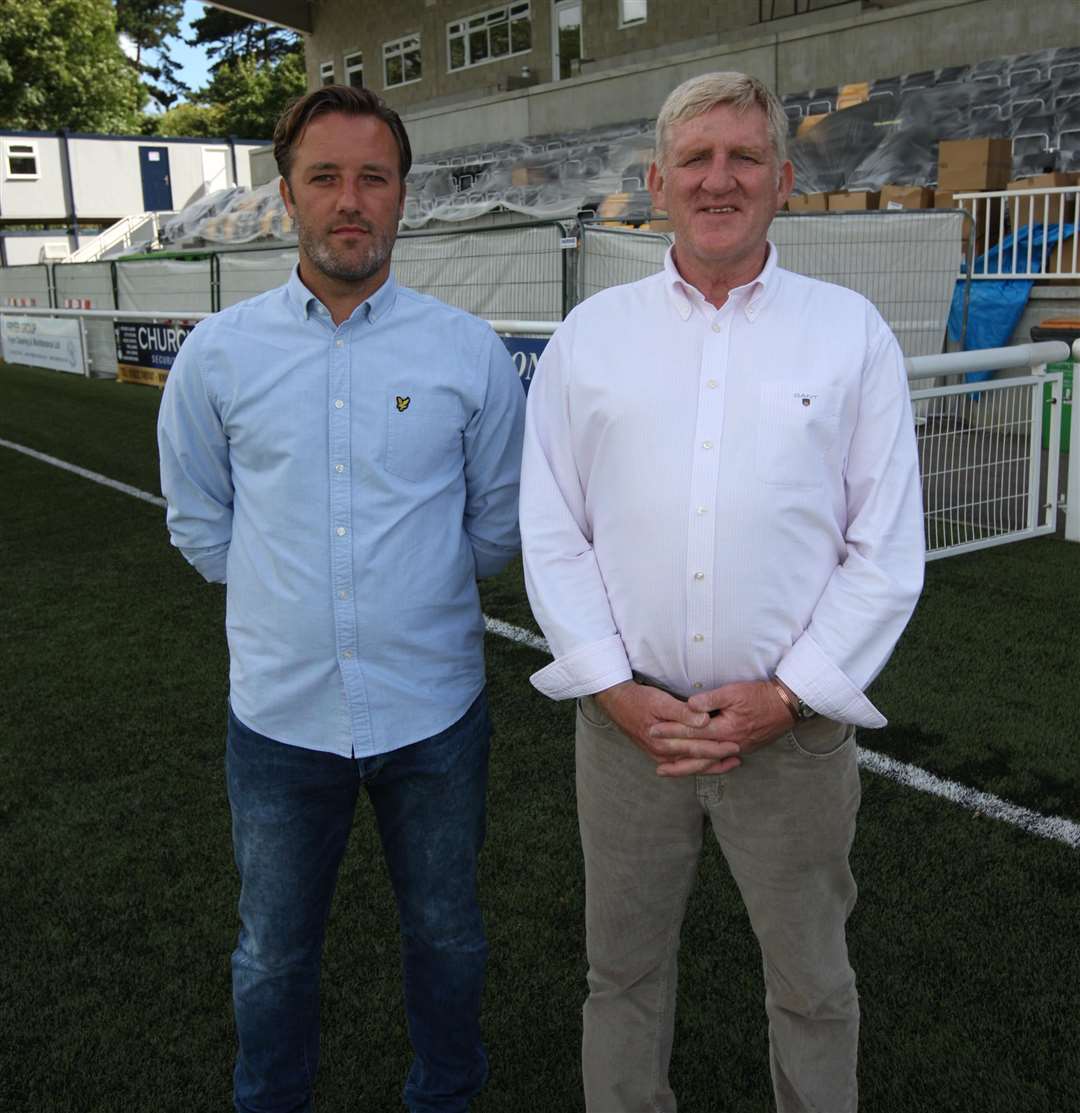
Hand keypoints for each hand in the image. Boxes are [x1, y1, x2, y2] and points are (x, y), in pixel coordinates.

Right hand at [594, 681, 741, 777]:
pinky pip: (682, 764)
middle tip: (738, 756)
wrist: (617, 703)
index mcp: (664, 742)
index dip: (718, 747)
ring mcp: (659, 757)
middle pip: (696, 761)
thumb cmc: (640, 700)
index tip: (736, 745)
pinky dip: (697, 764)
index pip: (697, 749)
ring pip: (690, 766)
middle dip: (718, 759)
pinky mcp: (658, 755)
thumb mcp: (661, 701)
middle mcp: (662, 754)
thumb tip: (704, 720)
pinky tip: (708, 762)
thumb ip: (682, 712)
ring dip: (710, 766)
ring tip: (730, 763)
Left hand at [647, 680, 792, 776]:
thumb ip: (710, 700)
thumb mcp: (734, 691)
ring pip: (706, 763)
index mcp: (725, 729)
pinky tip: (692, 768)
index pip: (692, 731)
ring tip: (665, 771)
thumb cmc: (760, 695)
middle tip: (652, 754)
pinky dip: (703, 767)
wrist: (786, 705)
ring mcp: (736, 749)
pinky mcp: (741, 750)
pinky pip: (717, 763)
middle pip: (696, 752)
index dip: (671, 730)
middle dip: (672, 751)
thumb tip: (689, 705)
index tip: (653, 729)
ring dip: (684, 767)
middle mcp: (729, 744)